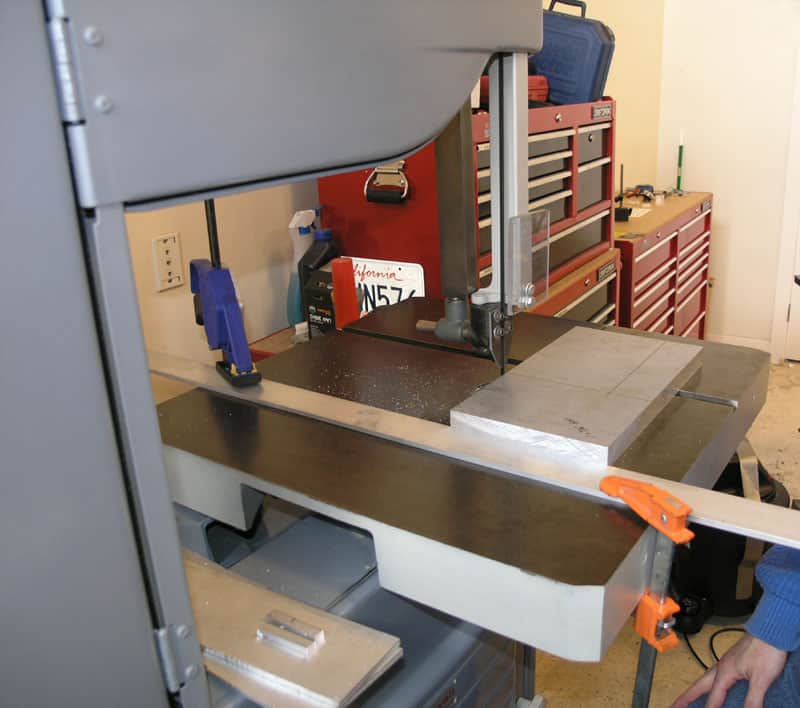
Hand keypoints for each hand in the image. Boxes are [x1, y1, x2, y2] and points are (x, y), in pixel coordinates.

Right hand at [672, 634, 786, 707]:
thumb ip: (753, 699)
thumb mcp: (761, 679)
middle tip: (675, 706)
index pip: (714, 697)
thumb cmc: (766, 650)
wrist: (770, 632)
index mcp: (725, 671)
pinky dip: (709, 684)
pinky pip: (716, 675)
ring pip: (706, 680)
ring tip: (689, 698)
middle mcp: (722, 667)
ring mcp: (726, 662)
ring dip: (696, 690)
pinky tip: (716, 686)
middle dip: (686, 697)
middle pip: (700, 686)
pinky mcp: (733, 660)